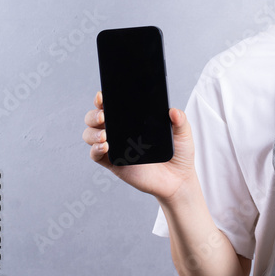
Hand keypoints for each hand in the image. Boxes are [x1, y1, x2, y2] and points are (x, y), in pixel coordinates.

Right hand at [82, 91, 196, 201]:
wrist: (179, 179)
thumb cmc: (179, 153)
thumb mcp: (183, 133)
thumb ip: (180, 120)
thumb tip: (173, 111)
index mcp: (132, 120)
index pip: (112, 105)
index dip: (103, 99)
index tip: (103, 96)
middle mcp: (119, 132)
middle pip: (95, 118)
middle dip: (94, 114)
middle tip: (104, 116)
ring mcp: (114, 147)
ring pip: (91, 135)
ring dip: (93, 132)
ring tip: (104, 135)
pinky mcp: (114, 163)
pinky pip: (96, 155)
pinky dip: (95, 150)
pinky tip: (105, 147)